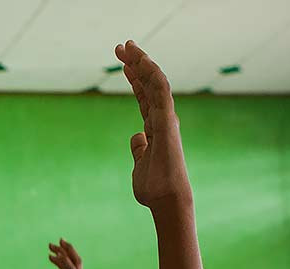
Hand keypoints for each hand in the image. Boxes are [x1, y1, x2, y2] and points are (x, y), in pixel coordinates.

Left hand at [49, 239, 83, 268]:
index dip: (67, 258)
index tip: (56, 252)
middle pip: (78, 261)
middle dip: (67, 250)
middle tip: (57, 242)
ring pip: (74, 261)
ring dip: (63, 251)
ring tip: (50, 246)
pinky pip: (69, 268)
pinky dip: (61, 260)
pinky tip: (50, 256)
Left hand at [115, 41, 191, 210]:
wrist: (165, 201)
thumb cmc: (154, 187)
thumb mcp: (140, 164)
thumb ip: (139, 149)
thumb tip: (137, 137)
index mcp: (155, 127)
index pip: (144, 97)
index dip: (134, 79)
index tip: (122, 63)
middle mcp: (163, 119)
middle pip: (148, 85)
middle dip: (135, 64)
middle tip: (121, 46)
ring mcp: (166, 120)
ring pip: (156, 84)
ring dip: (142, 63)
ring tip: (127, 46)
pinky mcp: (168, 123)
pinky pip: (162, 94)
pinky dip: (152, 76)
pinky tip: (142, 62)